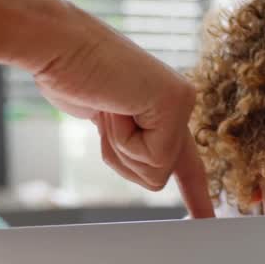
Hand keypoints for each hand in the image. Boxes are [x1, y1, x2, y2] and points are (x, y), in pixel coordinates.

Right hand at [28, 4, 213, 218]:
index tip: (208, 219)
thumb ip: (123, 137)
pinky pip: (152, 157)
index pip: (184, 160)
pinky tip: (114, 105)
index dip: (195, 193)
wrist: (56, 44)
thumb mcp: (101, 118)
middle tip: (108, 111)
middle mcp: (180, 104)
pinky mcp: (179, 103)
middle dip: (122, 157)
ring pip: (154, 172)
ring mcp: (183, 102)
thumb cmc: (68, 73)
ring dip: (118, 147)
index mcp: (163, 108)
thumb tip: (129, 156)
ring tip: (107, 104)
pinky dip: (121, 139)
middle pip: (158, 176)